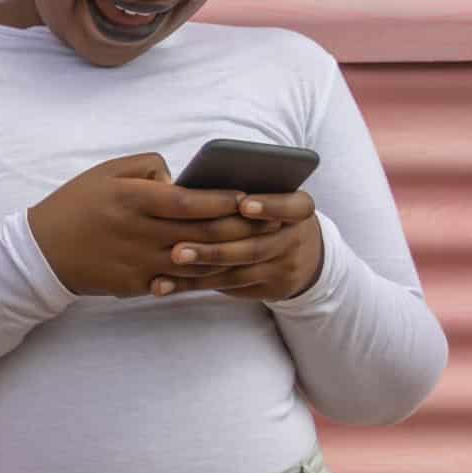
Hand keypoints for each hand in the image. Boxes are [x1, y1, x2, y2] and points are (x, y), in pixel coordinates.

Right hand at [27, 155, 271, 298]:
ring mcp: (138, 262)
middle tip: (267, 223)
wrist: (42, 252)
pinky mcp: (136, 284)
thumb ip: (147, 167)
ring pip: (196, 262)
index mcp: (132, 200)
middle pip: (201, 234)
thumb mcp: (107, 171)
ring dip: (229, 255)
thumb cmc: (76, 204)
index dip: (222, 201)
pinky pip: (179, 282)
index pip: (189, 202)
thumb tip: (180, 180)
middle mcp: (139, 233)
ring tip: (255, 247)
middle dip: (238, 229)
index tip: (247, 197)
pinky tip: (223, 269)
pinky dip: (204, 277)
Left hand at [155, 192, 323, 300]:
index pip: (293, 207)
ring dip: (202, 267)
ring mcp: (283, 267)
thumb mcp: (272, 197)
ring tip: (172, 260)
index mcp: (299, 209)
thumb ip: (242, 194)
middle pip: (255, 246)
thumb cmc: (268, 213)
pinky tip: (166, 283)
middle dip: (215, 248)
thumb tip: (194, 184)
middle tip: (178, 248)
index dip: (269, 206)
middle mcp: (294, 239)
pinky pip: (227, 286)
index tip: (242, 204)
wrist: (304, 255)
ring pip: (238, 271)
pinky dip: (193, 284)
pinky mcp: (268, 288)